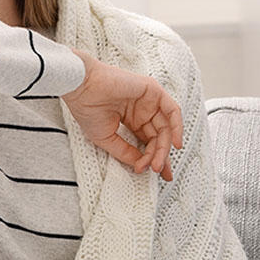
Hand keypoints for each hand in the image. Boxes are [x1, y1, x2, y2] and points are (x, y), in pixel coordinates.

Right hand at [61, 48, 182, 180]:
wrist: (81, 88)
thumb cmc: (87, 107)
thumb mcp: (106, 138)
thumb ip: (125, 152)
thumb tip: (141, 165)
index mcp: (131, 120)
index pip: (148, 141)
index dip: (151, 158)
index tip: (148, 171)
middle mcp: (142, 111)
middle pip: (159, 136)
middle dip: (161, 155)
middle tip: (158, 170)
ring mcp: (148, 101)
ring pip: (166, 127)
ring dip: (165, 147)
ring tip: (160, 162)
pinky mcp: (153, 90)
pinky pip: (172, 110)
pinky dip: (177, 127)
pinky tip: (175, 143)